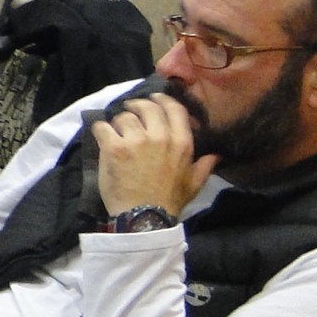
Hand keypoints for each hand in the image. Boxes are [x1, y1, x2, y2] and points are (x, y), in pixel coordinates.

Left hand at [92, 93, 216, 219]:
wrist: (144, 217)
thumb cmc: (169, 201)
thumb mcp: (194, 184)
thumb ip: (204, 166)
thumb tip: (216, 155)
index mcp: (182, 142)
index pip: (174, 109)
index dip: (162, 100)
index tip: (154, 99)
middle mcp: (161, 136)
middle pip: (147, 107)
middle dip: (136, 106)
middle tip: (129, 111)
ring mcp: (136, 140)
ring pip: (124, 117)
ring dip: (118, 122)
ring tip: (115, 130)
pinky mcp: (114, 148)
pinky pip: (102, 127)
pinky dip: (100, 128)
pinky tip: (101, 134)